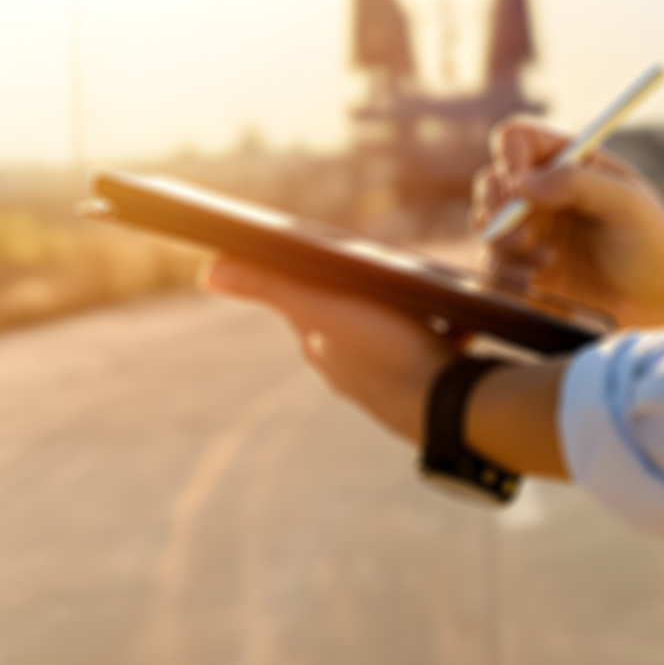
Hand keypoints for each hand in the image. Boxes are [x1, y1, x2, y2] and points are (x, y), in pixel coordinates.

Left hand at [202, 256, 454, 444]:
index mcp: (320, 345)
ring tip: (427, 302)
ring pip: (392, 335)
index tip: (347, 260)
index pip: (310, 301)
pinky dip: (439, 334)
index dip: (324, 276)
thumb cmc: (382, 350)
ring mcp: (388, 379)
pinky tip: (457, 327)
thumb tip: (206, 272)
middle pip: (352, 317)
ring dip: (406, 315)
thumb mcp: (321, 304)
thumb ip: (270, 284)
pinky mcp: (427, 385)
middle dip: (370, 295)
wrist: (448, 404)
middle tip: (393, 275)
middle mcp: (348, 368)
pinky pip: (430, 349)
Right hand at [473, 117, 663, 327]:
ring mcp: (533, 230)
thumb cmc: (655, 242)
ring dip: (504, 244)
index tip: (521, 185)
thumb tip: (520, 183)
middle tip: (523, 234)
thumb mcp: (626, 203)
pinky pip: (494, 264)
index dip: (511, 158)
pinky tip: (536, 281)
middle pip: (491, 182)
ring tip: (546, 262)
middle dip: (497, 208)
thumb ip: (576, 183)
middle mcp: (544, 192)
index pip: (517, 140)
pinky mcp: (527, 267)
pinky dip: (505, 272)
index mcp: (568, 162)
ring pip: (487, 226)